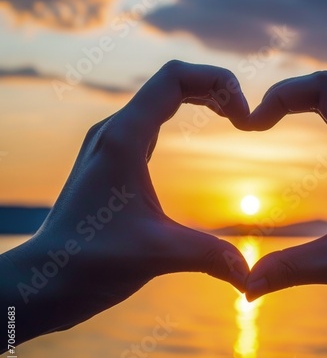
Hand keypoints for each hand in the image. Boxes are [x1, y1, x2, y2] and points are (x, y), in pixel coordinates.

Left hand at [1, 60, 249, 347]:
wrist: (44, 279)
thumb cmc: (87, 263)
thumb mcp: (156, 255)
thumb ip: (210, 257)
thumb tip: (251, 274)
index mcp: (124, 139)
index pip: (174, 78)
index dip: (217, 83)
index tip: (244, 118)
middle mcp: (114, 131)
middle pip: (171, 82)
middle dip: (214, 89)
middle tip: (245, 118)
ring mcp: (111, 144)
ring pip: (159, 99)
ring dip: (198, 99)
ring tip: (231, 117)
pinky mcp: (113, 160)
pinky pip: (152, 120)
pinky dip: (181, 116)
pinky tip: (195, 137)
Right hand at [243, 71, 326, 357]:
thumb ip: (291, 270)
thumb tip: (245, 284)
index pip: (325, 89)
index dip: (283, 95)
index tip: (254, 124)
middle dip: (287, 99)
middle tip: (254, 123)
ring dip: (303, 109)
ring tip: (269, 125)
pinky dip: (320, 127)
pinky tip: (305, 153)